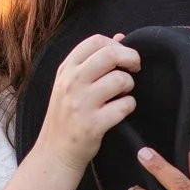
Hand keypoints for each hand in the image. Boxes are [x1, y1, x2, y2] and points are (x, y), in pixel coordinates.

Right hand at [39, 34, 139, 170]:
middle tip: (135, 68)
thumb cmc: (67, 114)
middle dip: (131, 59)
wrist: (55, 152)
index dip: (117, 45)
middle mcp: (71, 83)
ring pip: (120, 80)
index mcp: (66, 69)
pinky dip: (129, 106)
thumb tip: (121, 37)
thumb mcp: (70, 83)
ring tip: (123, 94)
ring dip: (129, 86)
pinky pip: (124, 106)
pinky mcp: (93, 125)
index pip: (96, 41)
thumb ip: (93, 59)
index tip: (123, 56)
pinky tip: (121, 111)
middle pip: (110, 55)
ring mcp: (81, 104)